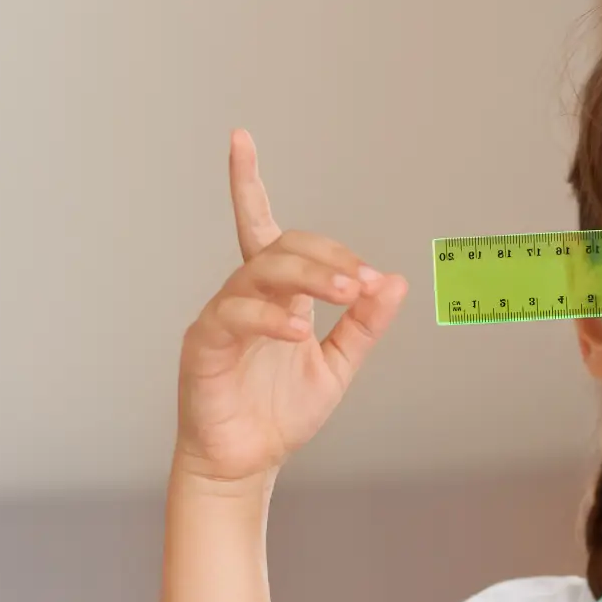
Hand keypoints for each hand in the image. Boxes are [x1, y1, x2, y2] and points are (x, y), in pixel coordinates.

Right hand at [174, 130, 410, 485]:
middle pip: (280, 249)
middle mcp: (245, 296)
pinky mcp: (204, 346)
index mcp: (275, 294)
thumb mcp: (338, 366)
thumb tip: (396, 282)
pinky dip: (270, 318)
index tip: (240, 139)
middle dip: (327, 256)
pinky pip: (235, 317)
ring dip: (309, 277)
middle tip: (364, 280)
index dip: (246, 183)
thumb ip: (364, 325)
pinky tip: (299, 330)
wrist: (248, 462)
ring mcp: (221, 318)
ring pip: (260, 274)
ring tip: (348, 292)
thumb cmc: (282, 413)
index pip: (260, 226)